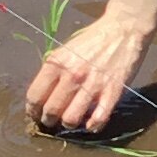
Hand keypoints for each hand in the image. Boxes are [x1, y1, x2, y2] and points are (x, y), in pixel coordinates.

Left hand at [27, 13, 155, 134]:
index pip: (35, 96)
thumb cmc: (92, 40)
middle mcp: (72, 75)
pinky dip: (92, 126)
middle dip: (48, 120)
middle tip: (52, 121)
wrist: (123, 30)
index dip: (32, 110)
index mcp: (56, 63)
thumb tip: (43, 95)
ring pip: (71, 119)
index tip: (35, 114)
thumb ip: (54, 71)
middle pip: (51, 111)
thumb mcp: (65, 50)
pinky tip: (90, 125)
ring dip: (68, 124)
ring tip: (70, 121)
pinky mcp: (112, 92)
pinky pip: (99, 118)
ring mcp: (93, 85)